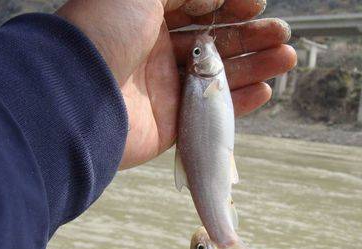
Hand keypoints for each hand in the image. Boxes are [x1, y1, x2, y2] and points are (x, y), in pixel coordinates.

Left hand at [57, 0, 296, 168]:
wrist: (75, 94)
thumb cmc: (103, 31)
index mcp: (144, 17)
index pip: (197, 7)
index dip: (229, 4)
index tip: (257, 2)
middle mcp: (154, 51)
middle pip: (212, 42)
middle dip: (250, 35)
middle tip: (282, 35)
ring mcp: (162, 89)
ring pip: (217, 77)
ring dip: (254, 65)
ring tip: (286, 57)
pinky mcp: (168, 125)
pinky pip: (211, 112)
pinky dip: (239, 102)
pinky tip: (265, 89)